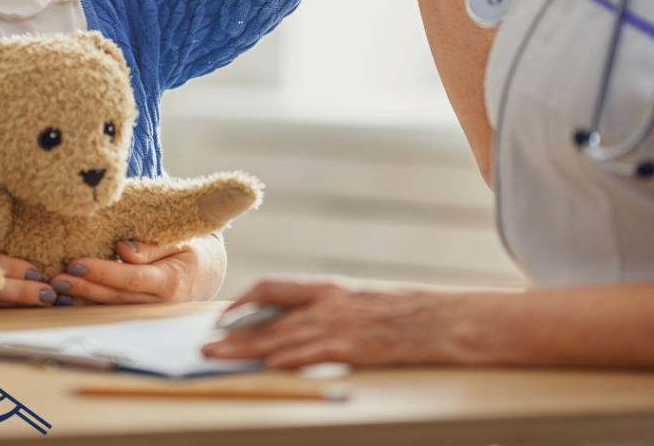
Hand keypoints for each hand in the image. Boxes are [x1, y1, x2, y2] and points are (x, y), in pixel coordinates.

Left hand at [49, 235, 226, 304]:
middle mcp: (159, 303)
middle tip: (57, 278)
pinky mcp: (141, 314)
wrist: (209, 272)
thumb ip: (152, 245)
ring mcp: (149, 312)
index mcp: (171, 281)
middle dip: (84, 287)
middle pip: (115, 297)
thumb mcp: (179, 240)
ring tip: (56, 289)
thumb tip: (123, 249)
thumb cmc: (193, 250)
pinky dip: (90, 305)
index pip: (130, 278)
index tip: (76, 263)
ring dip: (82, 300)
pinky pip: (114, 310)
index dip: (102, 272)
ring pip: (111, 308)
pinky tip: (70, 298)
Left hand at [202, 278, 464, 367]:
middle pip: (268, 317)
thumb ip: (330, 308)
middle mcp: (328, 301)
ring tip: (219, 360)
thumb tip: (298, 323)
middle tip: (205, 347)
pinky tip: (268, 368)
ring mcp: (341, 324)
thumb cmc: (410, 312)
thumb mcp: (362, 300)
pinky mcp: (356, 347)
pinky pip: (313, 353)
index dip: (242, 302)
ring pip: (282, 337)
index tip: (221, 318)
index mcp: (329, 287)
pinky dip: (288, 361)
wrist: (448, 319)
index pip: (272, 287)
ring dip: (247, 350)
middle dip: (232, 334)